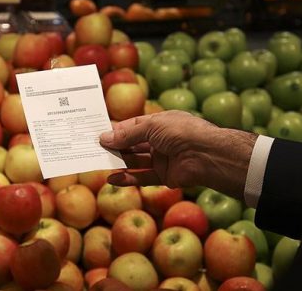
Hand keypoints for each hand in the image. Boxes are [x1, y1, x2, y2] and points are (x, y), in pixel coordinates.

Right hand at [99, 110, 256, 198]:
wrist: (207, 155)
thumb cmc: (181, 132)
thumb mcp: (151, 126)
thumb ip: (127, 135)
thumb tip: (104, 138)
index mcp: (160, 123)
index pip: (134, 126)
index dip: (117, 130)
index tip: (98, 134)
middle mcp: (161, 140)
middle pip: (133, 144)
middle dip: (115, 147)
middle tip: (94, 150)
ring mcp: (163, 159)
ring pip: (136, 160)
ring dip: (119, 162)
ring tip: (99, 163)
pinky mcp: (165, 177)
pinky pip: (143, 177)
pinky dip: (127, 178)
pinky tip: (112, 178)